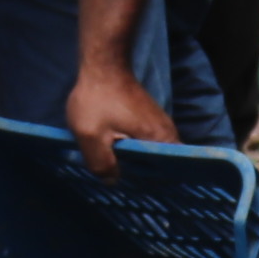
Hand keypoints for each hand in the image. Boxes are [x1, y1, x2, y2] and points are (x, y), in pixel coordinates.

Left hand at [66, 62, 174, 177]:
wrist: (103, 65)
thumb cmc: (97, 98)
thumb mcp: (90, 135)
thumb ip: (100, 163)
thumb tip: (111, 182)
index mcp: (159, 140)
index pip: (165, 176)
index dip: (148, 187)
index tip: (132, 193)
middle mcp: (168, 134)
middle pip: (159, 166)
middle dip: (141, 177)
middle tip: (119, 184)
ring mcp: (160, 126)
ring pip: (152, 155)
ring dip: (136, 164)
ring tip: (117, 172)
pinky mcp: (151, 120)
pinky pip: (147, 144)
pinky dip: (134, 152)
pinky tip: (117, 156)